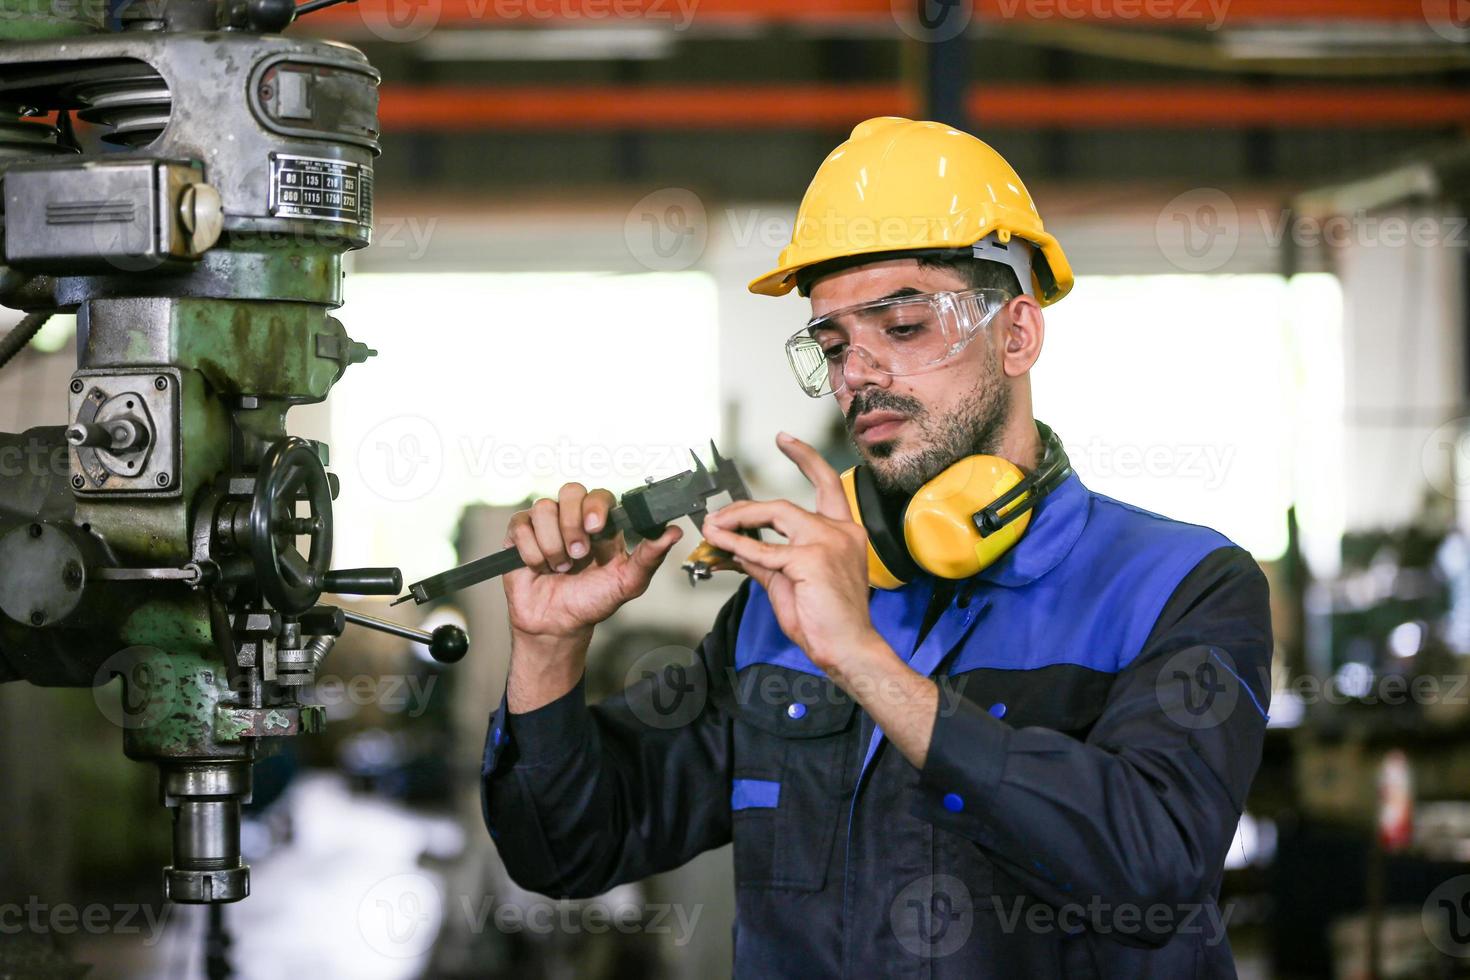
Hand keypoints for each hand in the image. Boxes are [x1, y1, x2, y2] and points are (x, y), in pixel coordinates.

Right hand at [502, 482, 683, 643]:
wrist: (557, 624)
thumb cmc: (593, 602)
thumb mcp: (627, 582)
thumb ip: (650, 556)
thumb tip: (673, 532)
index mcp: (601, 524)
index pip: (600, 495)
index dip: (596, 506)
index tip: (596, 529)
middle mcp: (573, 518)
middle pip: (571, 491)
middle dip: (573, 525)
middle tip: (578, 555)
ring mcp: (546, 524)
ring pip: (544, 508)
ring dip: (552, 544)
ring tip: (560, 567)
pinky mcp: (520, 534)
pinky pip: (520, 525)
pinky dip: (531, 551)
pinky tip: (539, 567)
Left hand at [701, 432, 877, 674]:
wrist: (848, 649)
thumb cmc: (826, 620)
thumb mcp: (790, 582)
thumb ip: (765, 559)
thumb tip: (735, 545)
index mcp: (843, 533)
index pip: (827, 484)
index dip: (805, 459)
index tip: (785, 440)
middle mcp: (841, 531)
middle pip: (785, 503)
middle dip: (745, 507)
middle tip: (718, 516)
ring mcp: (829, 542)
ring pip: (775, 515)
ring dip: (737, 520)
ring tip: (714, 528)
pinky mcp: (813, 559)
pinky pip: (766, 551)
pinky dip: (741, 548)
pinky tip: (723, 546)